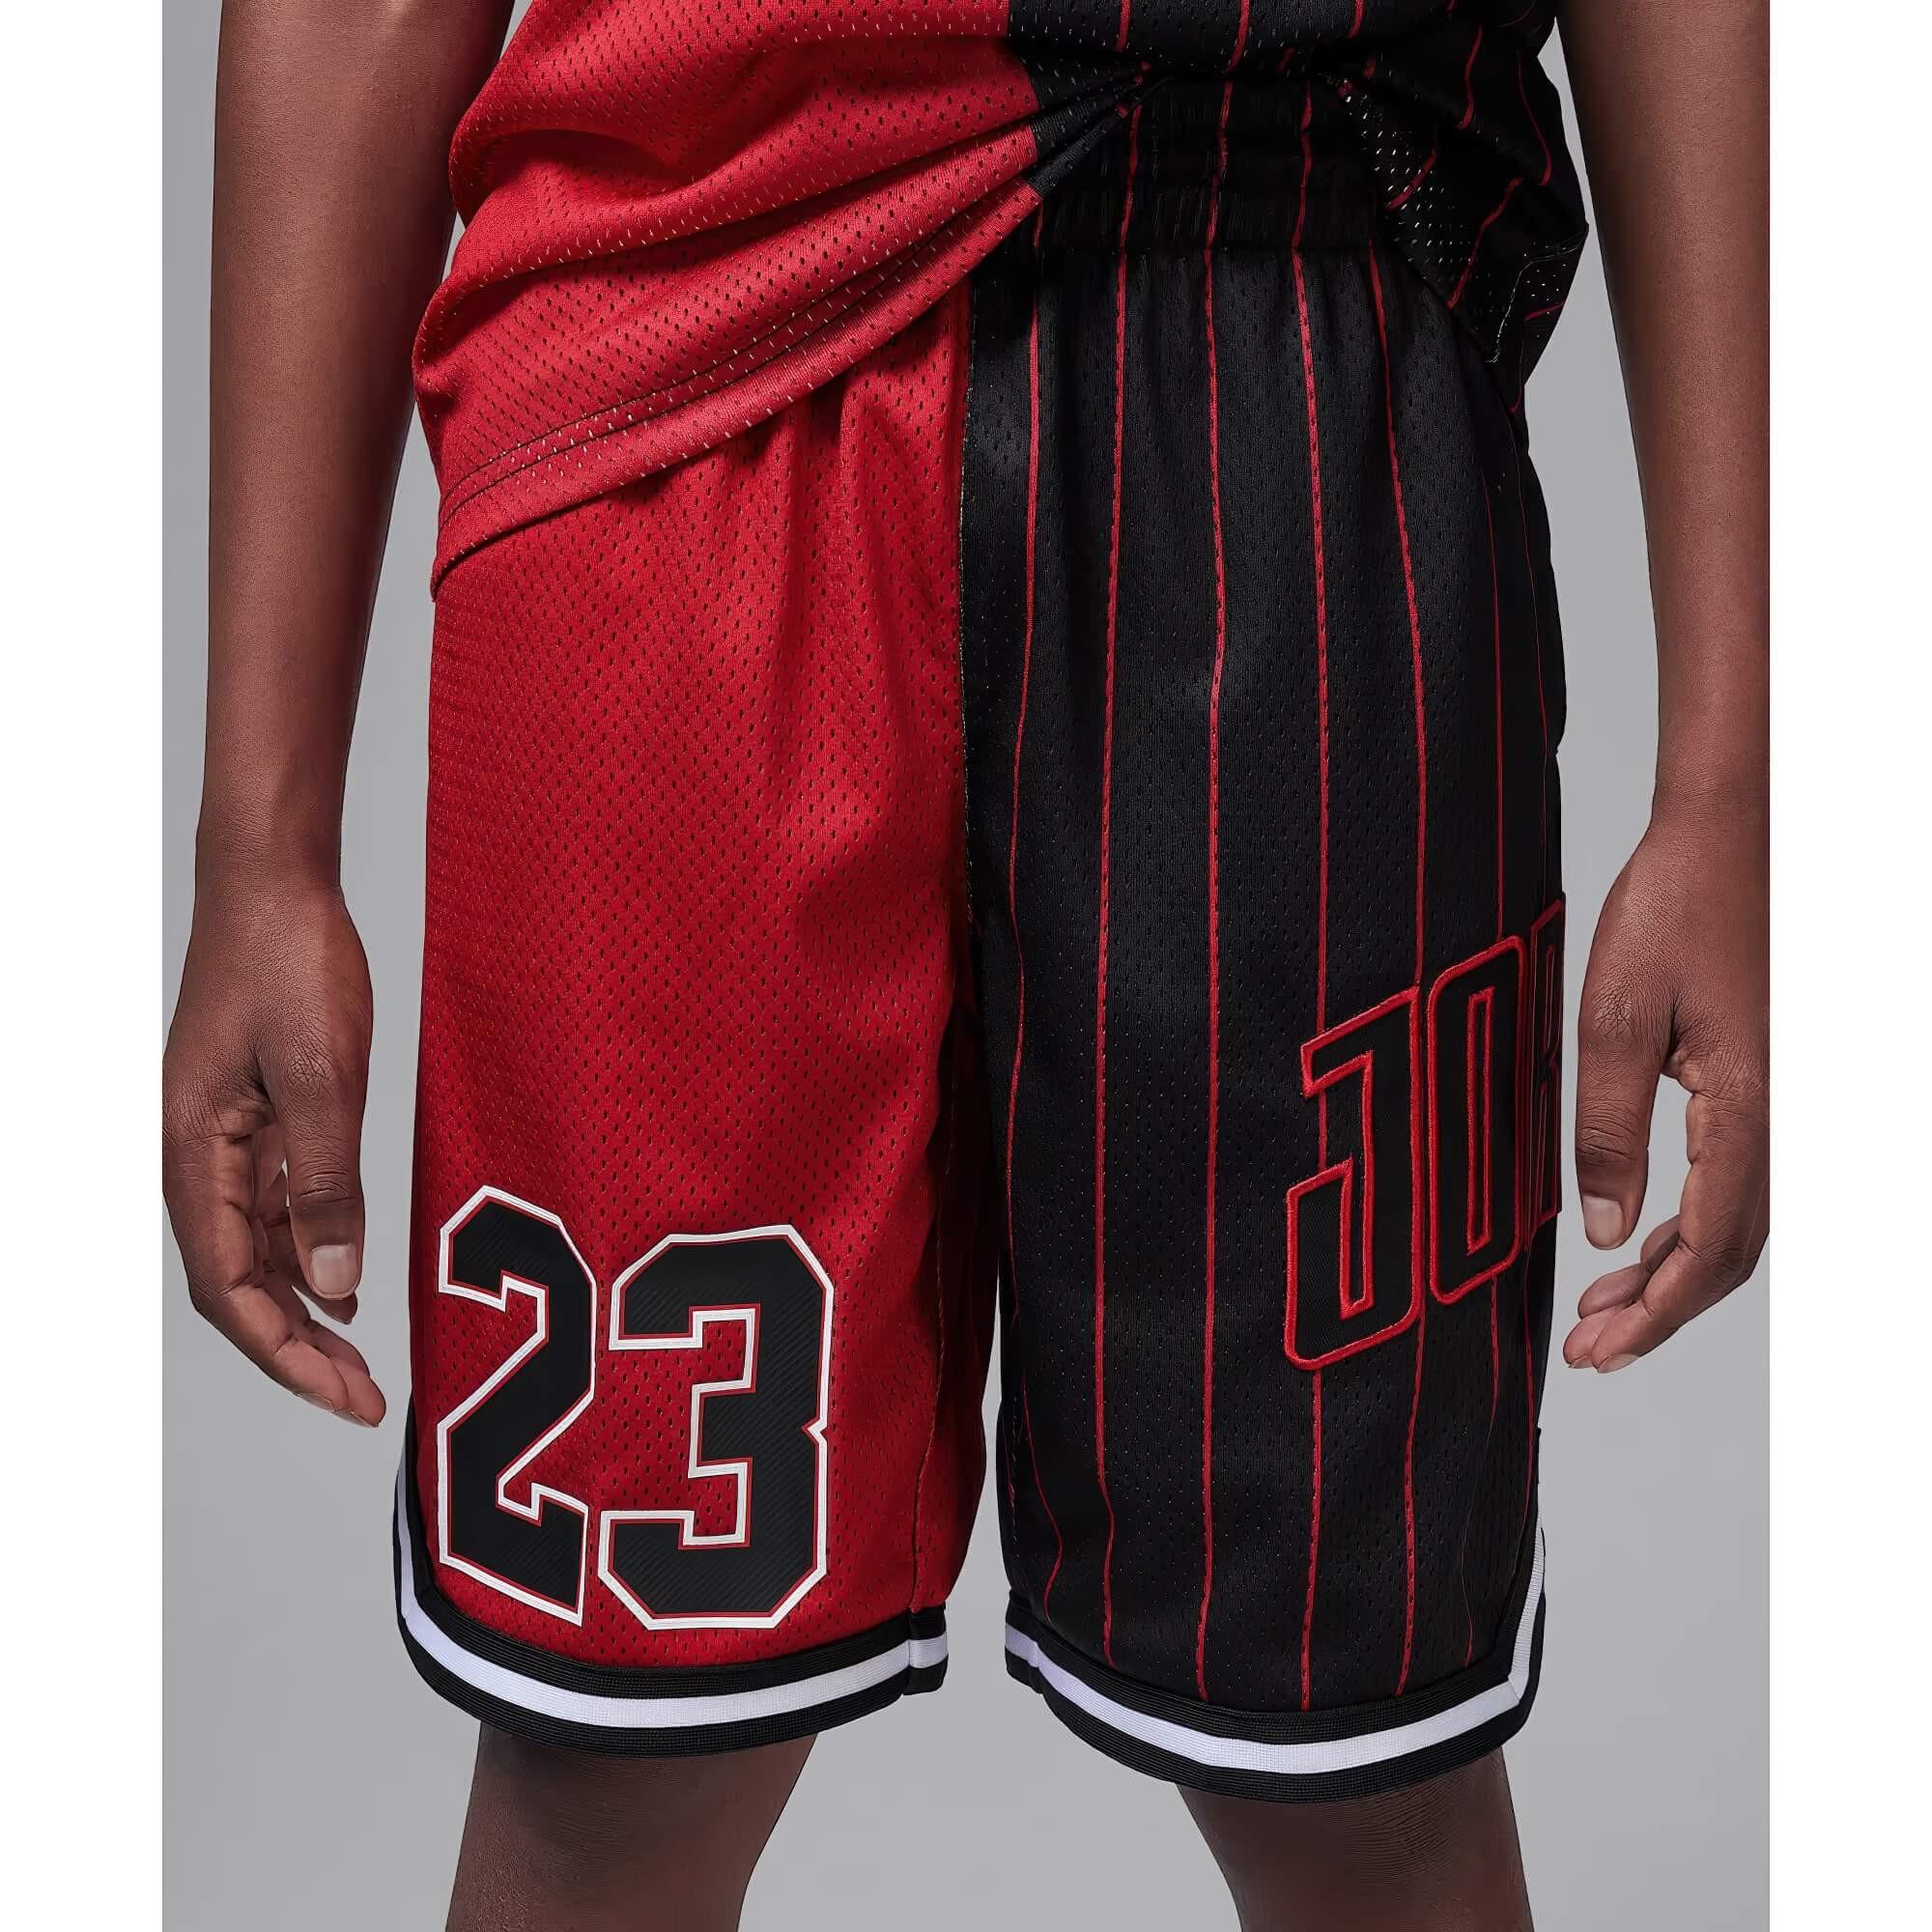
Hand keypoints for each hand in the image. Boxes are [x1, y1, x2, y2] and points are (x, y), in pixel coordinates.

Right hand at [163, 871, 384, 1424]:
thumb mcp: (322, 1077)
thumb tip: (333, 1288)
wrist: (277, 879)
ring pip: (257, 1250)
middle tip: (363, 1397)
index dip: (283, 1353)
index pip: (228, 1287)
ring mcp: (226, 1137)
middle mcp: (197, 1156)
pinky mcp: (260, 1115)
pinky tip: (348, 1281)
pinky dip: (312, 1251)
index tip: (343, 1397)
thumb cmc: (289, 962)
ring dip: (304, 1308)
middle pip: (238, 1282)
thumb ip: (327, 1185)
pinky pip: (278, 1206)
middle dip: (296, 1348)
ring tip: (360, 1359)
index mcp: (191, 1153)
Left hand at [1562, 803, 1767, 1370]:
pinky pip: (1739, 1183)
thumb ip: (1609, 1130)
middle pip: (1730, 1253)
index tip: (1600, 1350)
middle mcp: (1784, 1118)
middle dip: (1660, 1311)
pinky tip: (1643, 1238)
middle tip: (1589, 1349)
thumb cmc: (1675, 908)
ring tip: (1603, 1309)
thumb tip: (1604, 1230)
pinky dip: (1691, 1226)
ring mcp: (1784, 1104)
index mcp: (1752, 1109)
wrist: (1731, 836)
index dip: (1656, 1312)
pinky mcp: (1768, 1085)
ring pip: (1739, 1225)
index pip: (1710, 1249)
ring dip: (1673, 1275)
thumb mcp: (1612, 1019)